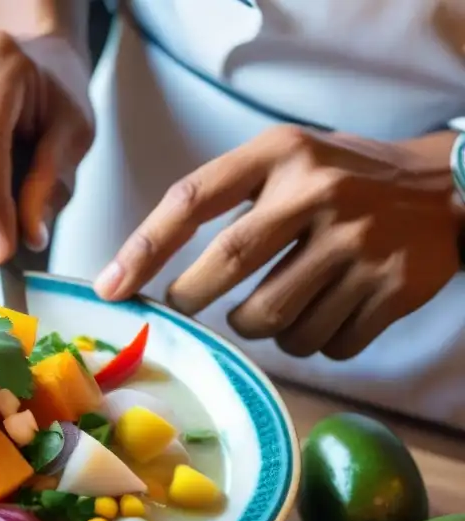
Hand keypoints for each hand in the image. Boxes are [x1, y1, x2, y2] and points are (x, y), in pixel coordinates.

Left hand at [94, 126, 463, 358]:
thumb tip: (139, 270)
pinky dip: (313, 343)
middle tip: (187, 303)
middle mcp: (320, 193)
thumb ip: (226, 199)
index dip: (143, 247)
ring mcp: (360, 243)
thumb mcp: (285, 162)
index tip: (109, 287)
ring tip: (275, 305)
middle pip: (228, 264)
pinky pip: (326, 345)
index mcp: (282, 154)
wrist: (446, 191)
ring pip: (274, 320)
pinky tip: (327, 313)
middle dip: (193, 296)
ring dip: (259, 327)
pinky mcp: (393, 288)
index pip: (193, 199)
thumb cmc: (340, 181)